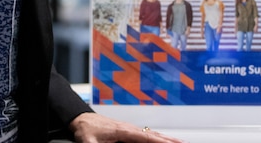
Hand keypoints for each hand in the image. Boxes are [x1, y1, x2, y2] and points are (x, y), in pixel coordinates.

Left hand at [70, 113, 187, 142]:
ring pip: (152, 134)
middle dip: (169, 139)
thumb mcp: (88, 142)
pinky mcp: (128, 131)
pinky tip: (163, 140)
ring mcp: (129, 129)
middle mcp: (128, 128)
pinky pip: (147, 135)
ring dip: (166, 138)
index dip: (159, 141)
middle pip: (153, 135)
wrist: (80, 119)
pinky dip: (158, 137)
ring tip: (179, 142)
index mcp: (122, 130)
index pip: (145, 137)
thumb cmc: (85, 129)